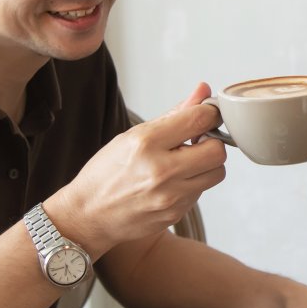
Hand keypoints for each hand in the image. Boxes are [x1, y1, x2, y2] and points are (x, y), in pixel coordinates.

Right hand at [47, 82, 227, 256]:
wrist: (88, 215)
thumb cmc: (106, 173)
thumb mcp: (133, 135)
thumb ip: (174, 114)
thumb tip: (202, 92)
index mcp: (146, 143)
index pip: (200, 119)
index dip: (210, 113)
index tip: (207, 114)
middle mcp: (160, 171)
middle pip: (218, 150)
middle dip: (212, 142)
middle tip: (197, 142)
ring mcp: (170, 196)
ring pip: (217, 173)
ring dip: (206, 165)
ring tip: (183, 162)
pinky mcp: (175, 213)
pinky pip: (201, 192)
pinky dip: (193, 183)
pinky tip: (172, 181)